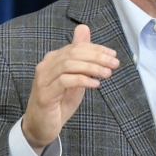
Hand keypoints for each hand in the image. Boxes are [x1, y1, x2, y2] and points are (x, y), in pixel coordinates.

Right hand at [21, 24, 118, 154]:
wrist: (40, 127)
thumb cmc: (59, 102)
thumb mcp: (74, 77)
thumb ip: (80, 57)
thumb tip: (84, 29)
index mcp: (53, 59)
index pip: (77, 47)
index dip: (96, 49)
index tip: (113, 55)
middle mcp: (46, 65)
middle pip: (73, 53)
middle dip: (97, 57)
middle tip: (114, 64)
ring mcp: (43, 79)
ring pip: (69, 65)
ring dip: (92, 68)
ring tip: (107, 74)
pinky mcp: (45, 94)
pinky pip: (65, 81)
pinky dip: (82, 80)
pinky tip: (95, 84)